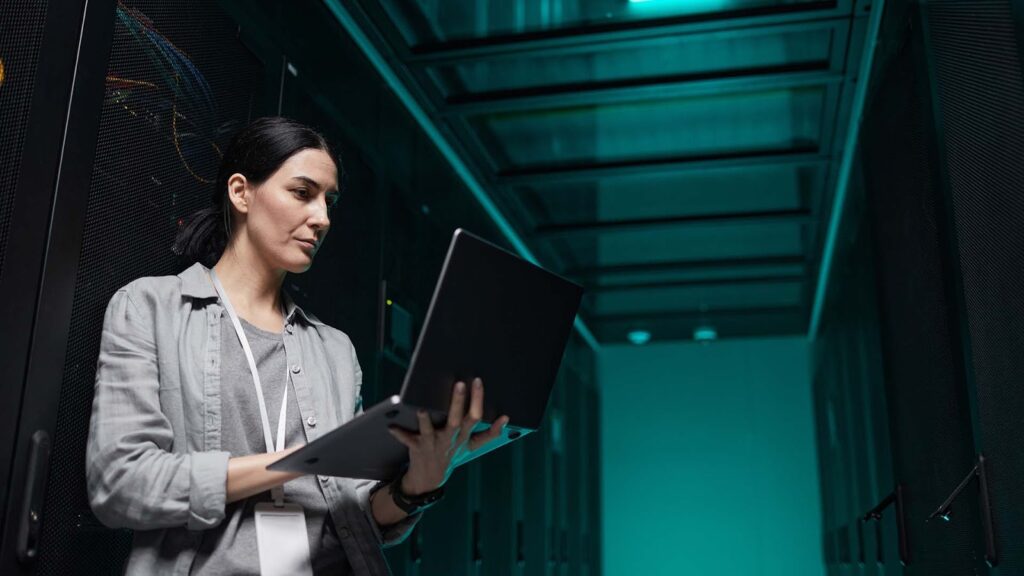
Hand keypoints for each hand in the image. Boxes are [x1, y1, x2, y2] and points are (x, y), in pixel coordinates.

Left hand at [387, 377, 508, 494]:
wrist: (431, 478)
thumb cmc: (453, 454)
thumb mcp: (474, 445)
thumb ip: (491, 433)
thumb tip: (507, 418)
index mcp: (465, 436)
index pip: (476, 417)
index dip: (478, 401)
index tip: (477, 381)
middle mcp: (450, 439)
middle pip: (457, 420)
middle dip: (458, 402)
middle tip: (459, 383)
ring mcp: (433, 443)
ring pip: (431, 430)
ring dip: (425, 420)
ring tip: (421, 408)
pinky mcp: (417, 447)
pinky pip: (407, 440)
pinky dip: (399, 434)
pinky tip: (391, 426)